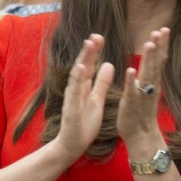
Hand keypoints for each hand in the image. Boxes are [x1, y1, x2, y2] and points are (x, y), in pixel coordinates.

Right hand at [57, 35, 114, 163]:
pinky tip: (82, 68)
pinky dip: (78, 80)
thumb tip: (108, 64)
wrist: (72, 145)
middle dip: (88, 51)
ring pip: (77, 76)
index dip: (94, 51)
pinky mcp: (71, 109)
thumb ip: (101, 82)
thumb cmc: (84, 122)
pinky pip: (75, 93)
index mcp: (83, 87)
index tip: (99, 36)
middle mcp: (76, 90)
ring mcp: (72, 99)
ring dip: (83, 60)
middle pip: (83, 66)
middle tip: (95, 35)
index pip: (89, 65)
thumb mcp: (97, 99)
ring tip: (89, 45)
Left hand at [117, 28, 170, 143]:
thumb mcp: (148, 88)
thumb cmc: (141, 111)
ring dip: (149, 59)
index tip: (164, 29)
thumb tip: (153, 58)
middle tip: (161, 30)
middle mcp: (151, 86)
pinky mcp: (132, 104)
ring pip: (147, 75)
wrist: (140, 135)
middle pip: (156, 63)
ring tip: (150, 44)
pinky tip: (130, 70)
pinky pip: (132, 91)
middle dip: (158, 47)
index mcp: (153, 81)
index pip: (159, 60)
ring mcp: (142, 95)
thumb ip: (150, 73)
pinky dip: (132, 81)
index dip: (162, 45)